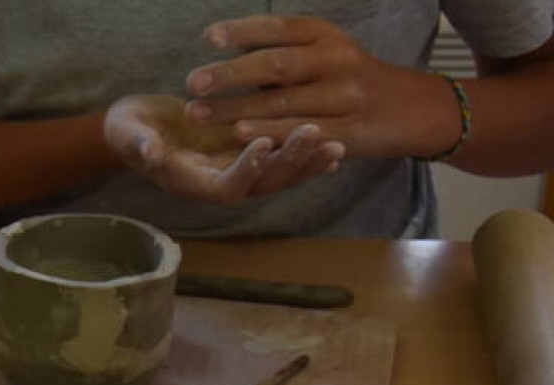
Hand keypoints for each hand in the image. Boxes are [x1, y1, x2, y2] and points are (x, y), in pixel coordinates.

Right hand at [105, 94, 343, 203]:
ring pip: (277, 177)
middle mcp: (217, 183)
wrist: (136, 130)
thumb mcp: (128, 134)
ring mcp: (233, 172)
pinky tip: (332, 147)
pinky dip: (305, 158)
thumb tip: (151, 152)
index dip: (246, 170)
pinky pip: (280, 163)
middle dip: (290, 161)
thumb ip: (140, 144)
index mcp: (190, 182)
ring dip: (307, 163)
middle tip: (316, 134)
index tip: (263, 143)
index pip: (225, 186)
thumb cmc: (129, 131)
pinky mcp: (243, 157)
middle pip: (261, 184)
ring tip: (336, 144)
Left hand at [184, 15, 459, 159]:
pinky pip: (303, 132)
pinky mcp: (348, 131)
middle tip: (193, 82)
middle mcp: (337, 61)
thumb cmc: (348, 77)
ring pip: (284, 102)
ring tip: (199, 113)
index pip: (280, 29)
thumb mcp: (322, 50)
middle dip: (231, 74)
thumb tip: (223, 45)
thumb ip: (281, 50)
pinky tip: (239, 135)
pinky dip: (270, 133)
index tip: (209, 38)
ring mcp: (345, 97)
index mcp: (326, 36)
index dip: (244, 31)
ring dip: (237, 108)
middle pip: (277, 65)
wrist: (410, 108)